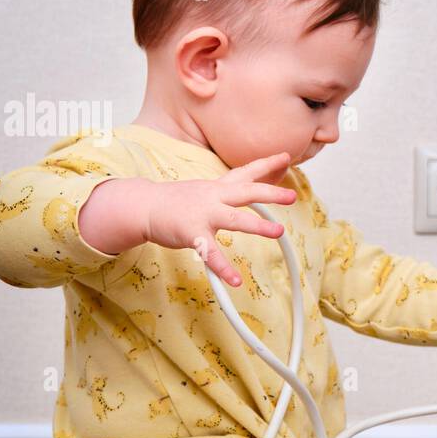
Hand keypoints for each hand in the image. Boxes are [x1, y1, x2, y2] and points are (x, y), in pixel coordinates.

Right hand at [141, 150, 296, 286]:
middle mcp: (213, 197)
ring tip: (278, 232)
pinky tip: (236, 280)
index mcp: (218, 187)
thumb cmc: (178, 201)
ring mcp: (203, 215)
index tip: (286, 157)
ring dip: (258, 226)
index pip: (245, 172)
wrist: (144, 206)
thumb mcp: (205, 190)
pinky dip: (224, 268)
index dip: (267, 164)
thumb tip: (248, 187)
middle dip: (270, 193)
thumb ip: (227, 190)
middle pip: (246, 192)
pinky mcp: (192, 234)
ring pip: (234, 219)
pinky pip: (211, 253)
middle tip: (292, 196)